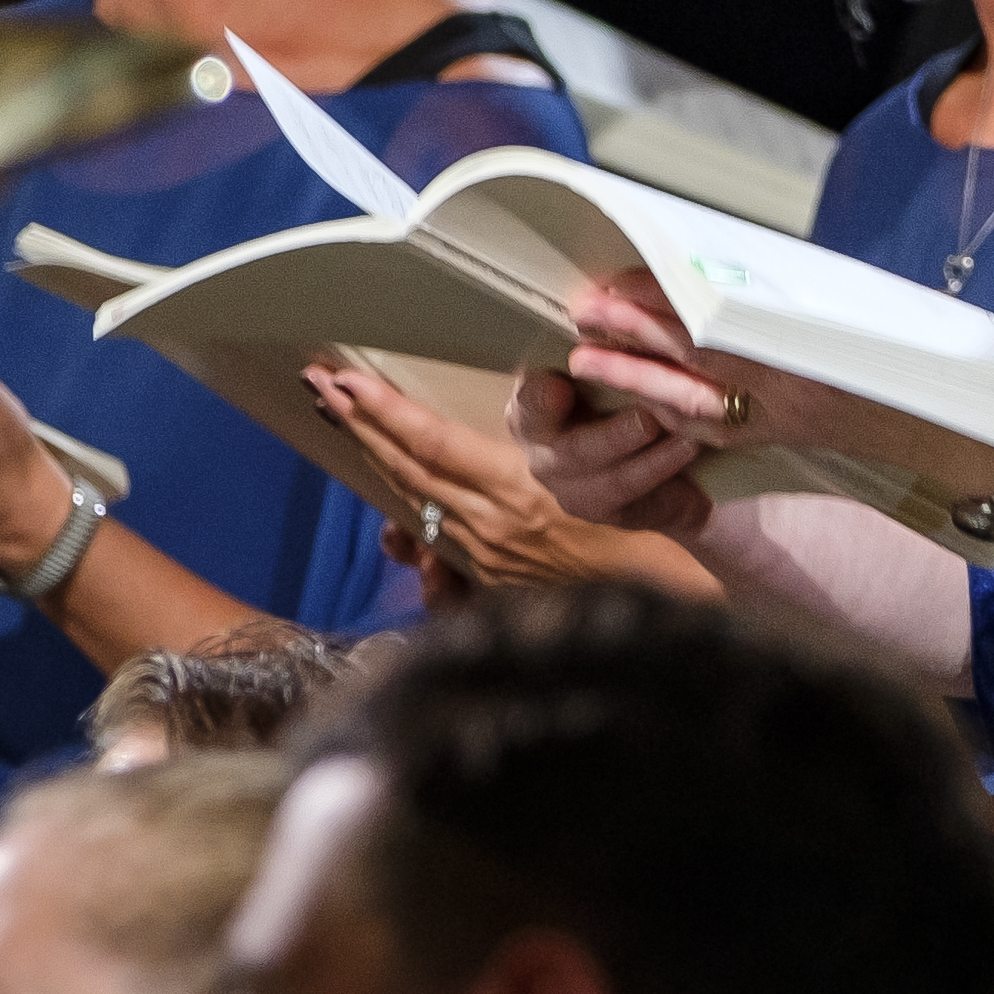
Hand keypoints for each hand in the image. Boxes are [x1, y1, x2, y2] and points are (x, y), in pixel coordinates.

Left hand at [318, 364, 718, 601]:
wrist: (673, 613)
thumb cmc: (659, 540)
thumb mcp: (625, 472)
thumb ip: (581, 435)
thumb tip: (550, 386)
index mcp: (518, 495)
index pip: (432, 444)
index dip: (384, 411)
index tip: (344, 379)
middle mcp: (490, 527)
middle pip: (406, 469)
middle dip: (359, 424)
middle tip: (320, 386)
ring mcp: (487, 556)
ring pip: (416, 500)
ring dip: (380, 458)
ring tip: (351, 422)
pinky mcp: (495, 578)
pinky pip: (439, 535)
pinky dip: (414, 504)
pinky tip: (400, 488)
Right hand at [507, 328, 716, 536]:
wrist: (672, 454)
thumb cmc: (636, 391)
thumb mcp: (624, 363)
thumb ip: (613, 341)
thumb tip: (619, 290)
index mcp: (537, 402)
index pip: (529, 399)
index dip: (540, 396)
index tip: (561, 386)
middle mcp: (542, 446)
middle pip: (562, 448)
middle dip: (607, 435)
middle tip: (646, 418)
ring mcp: (566, 483)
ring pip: (597, 476)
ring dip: (642, 455)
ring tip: (680, 434)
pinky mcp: (597, 509)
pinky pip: (627, 495)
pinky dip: (658, 471)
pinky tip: (686, 450)